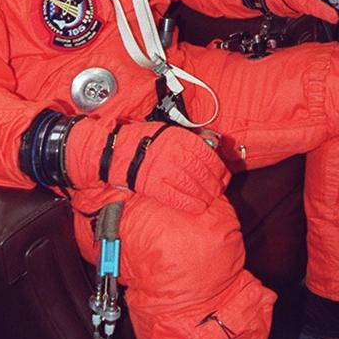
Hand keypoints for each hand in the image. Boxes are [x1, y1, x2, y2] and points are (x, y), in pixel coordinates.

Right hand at [66, 119, 229, 215]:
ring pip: (192, 186)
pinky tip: (197, 207)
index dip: (218, 167)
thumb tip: (206, 154)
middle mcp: (175, 154)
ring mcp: (165, 170)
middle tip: (219, 189)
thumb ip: (186, 142)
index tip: (223, 174)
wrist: (116, 151)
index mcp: (179, 138)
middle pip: (202, 172)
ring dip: (205, 195)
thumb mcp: (167, 132)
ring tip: (209, 199)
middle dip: (214, 183)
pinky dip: (190, 203)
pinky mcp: (154, 186)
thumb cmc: (142, 140)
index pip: (207, 155)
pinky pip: (177, 197)